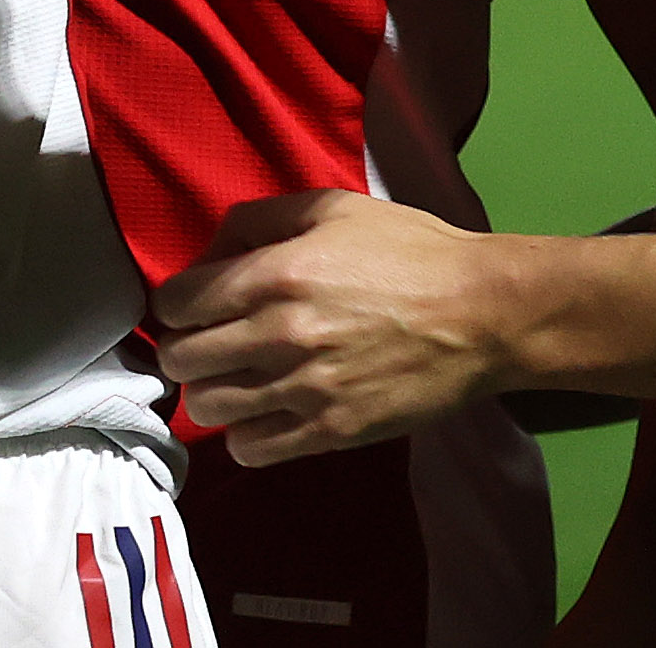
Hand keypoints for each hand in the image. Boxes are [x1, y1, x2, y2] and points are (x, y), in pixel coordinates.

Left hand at [152, 190, 514, 466]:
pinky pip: (251, 449)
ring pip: (208, 408)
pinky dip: (246, 434)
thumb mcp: (332, 207)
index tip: (191, 307)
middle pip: (180, 359)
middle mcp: (280, 333)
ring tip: (235, 380)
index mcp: (276, 273)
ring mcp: (305, 388)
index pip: (175, 303)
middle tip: (206, 343)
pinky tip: (265, 413)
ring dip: (211, 393)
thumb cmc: (409, 251)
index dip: (174, 304)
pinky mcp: (331, 430)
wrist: (481, 314)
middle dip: (183, 349)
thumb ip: (259, 220)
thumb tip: (210, 255)